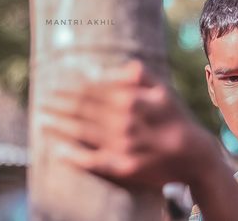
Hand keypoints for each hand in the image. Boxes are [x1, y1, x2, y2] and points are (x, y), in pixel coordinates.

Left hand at [41, 60, 220, 188]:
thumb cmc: (177, 118)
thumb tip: (106, 69)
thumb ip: (138, 75)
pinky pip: (91, 161)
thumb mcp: (164, 90)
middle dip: (59, 104)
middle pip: (82, 110)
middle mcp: (123, 122)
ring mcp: (121, 146)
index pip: (92, 91)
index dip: (71, 88)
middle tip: (43, 101)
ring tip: (43, 121)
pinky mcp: (123, 167)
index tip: (56, 86)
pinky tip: (58, 151)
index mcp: (131, 99)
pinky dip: (72, 156)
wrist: (194, 155)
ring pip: (81, 133)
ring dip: (58, 126)